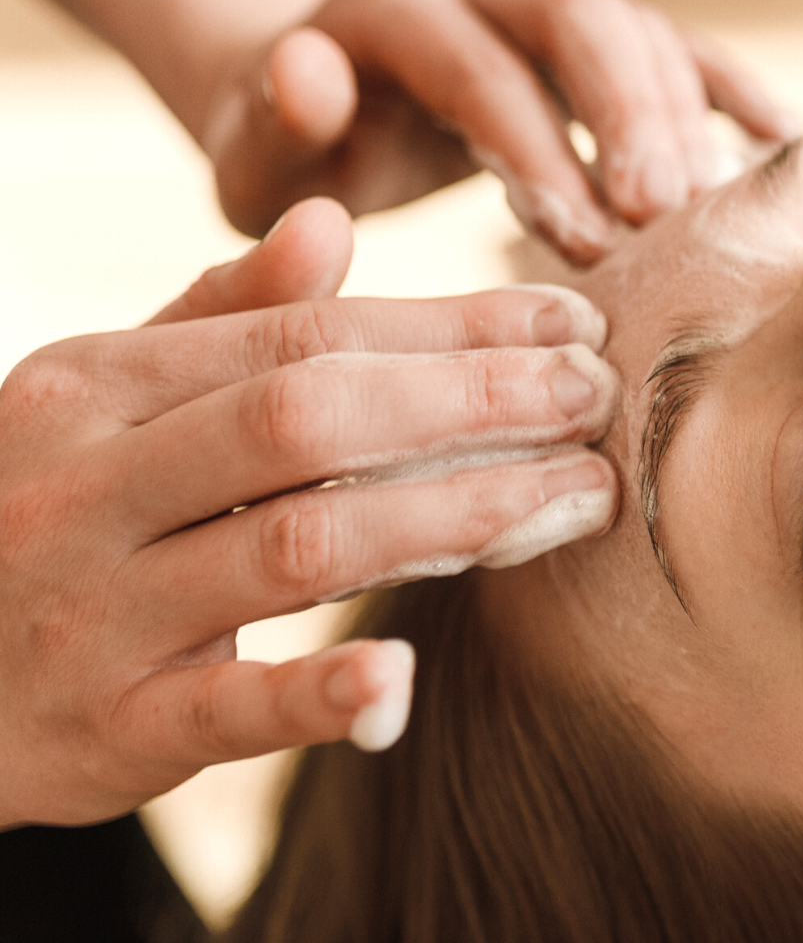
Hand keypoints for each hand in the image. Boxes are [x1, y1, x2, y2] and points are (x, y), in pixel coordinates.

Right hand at [0, 198, 621, 827]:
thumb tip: (329, 223)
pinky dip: (318, 693)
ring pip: (298, 546)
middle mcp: (89, 485)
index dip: (451, 327)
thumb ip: (213, 317)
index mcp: (97, 387)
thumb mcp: (101, 399)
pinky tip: (405, 677)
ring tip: (576, 498)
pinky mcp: (107, 730)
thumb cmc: (47, 515)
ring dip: (455, 516)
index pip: (305, 336)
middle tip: (596, 399)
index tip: (571, 325)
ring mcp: (94, 610)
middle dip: (473, 401)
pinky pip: (225, 710)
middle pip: (312, 420)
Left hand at [204, 0, 796, 265]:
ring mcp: (546, 6)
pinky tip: (783, 144)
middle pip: (576, 19)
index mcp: (391, 7)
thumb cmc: (294, 157)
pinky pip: (681, 49)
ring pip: (636, 31)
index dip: (535, 145)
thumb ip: (275, 121)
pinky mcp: (598, 43)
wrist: (324, 111)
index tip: (583, 239)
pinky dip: (732, 91)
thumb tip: (313, 71)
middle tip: (666, 213)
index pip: (477, 65)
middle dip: (628, 114)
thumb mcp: (257, 154)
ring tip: (711, 212)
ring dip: (682, 118)